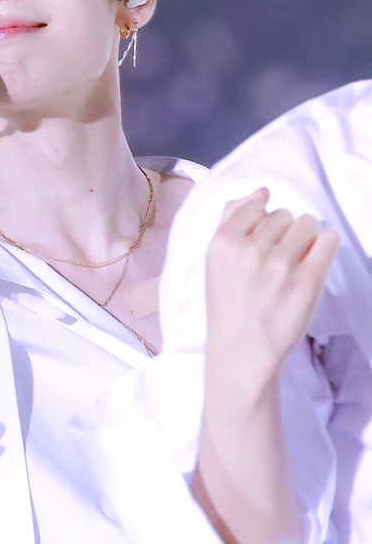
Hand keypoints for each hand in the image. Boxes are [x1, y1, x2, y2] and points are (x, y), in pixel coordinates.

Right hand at [206, 188, 339, 385]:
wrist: (242, 351)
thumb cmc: (229, 305)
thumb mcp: (215, 260)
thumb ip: (231, 219)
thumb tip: (261, 192)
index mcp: (222, 242)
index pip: (257, 206)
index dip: (263, 225)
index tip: (261, 247)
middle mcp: (250, 249)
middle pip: (284, 214)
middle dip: (284, 234)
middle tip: (276, 263)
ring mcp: (280, 264)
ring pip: (308, 223)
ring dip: (305, 240)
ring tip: (294, 265)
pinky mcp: (308, 280)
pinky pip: (328, 239)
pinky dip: (324, 246)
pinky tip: (313, 263)